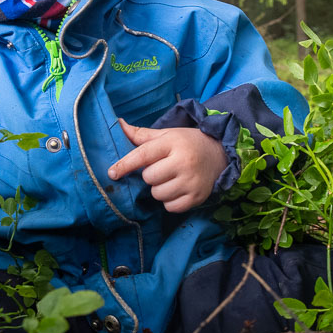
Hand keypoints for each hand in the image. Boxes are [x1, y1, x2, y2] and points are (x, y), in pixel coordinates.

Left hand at [108, 118, 227, 212]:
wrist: (220, 155)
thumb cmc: (188, 143)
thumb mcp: (168, 134)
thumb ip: (142, 134)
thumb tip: (118, 125)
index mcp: (173, 143)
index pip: (143, 155)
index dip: (125, 164)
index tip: (112, 173)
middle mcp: (183, 162)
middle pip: (149, 177)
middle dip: (151, 175)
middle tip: (163, 168)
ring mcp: (191, 181)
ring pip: (158, 194)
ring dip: (159, 189)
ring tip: (171, 178)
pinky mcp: (197, 197)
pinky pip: (170, 207)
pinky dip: (170, 201)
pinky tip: (178, 189)